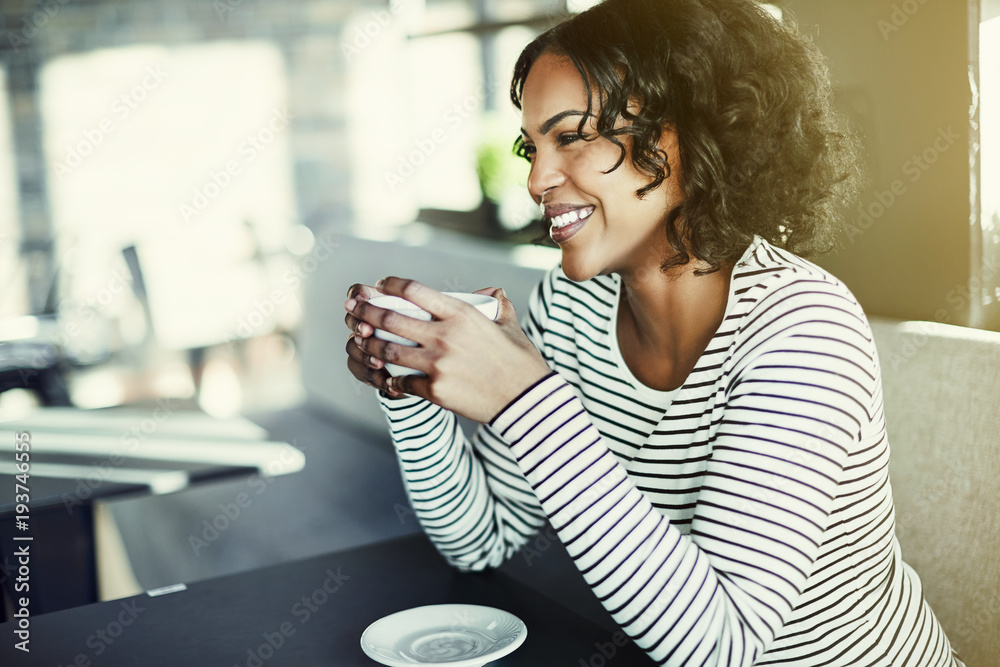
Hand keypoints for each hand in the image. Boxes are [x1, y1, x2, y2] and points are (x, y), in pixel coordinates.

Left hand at [344, 278, 550, 422]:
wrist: (527, 400)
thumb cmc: (521, 361)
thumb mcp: (510, 324)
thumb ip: (497, 303)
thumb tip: (491, 292)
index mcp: (461, 315)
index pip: (416, 291)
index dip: (393, 285)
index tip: (381, 285)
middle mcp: (445, 335)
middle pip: (392, 318)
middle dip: (366, 311)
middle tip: (353, 309)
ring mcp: (438, 363)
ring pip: (388, 350)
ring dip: (368, 344)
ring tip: (359, 340)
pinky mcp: (435, 389)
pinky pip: (401, 382)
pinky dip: (389, 379)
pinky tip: (382, 376)